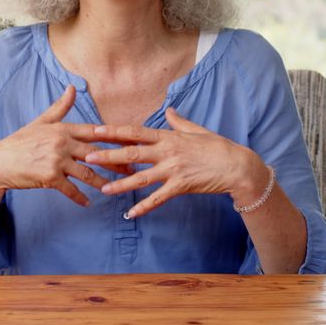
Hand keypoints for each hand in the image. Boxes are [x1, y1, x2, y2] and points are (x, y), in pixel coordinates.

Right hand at [0, 85, 131, 205]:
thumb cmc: (20, 142)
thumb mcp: (41, 122)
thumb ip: (60, 107)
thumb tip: (72, 87)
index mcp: (62, 129)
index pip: (95, 132)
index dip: (115, 136)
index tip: (133, 141)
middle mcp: (62, 143)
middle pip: (97, 153)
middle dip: (116, 161)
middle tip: (133, 168)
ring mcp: (56, 161)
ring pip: (87, 173)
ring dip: (102, 182)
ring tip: (115, 188)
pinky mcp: (49, 178)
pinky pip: (70, 189)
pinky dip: (80, 198)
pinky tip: (89, 203)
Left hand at [84, 108, 267, 217]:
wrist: (237, 166)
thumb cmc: (218, 147)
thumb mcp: (197, 130)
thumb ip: (179, 122)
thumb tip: (169, 110)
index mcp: (169, 137)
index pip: (136, 132)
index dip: (115, 131)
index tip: (96, 130)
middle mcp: (168, 152)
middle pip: (132, 154)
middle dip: (108, 155)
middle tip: (88, 156)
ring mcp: (173, 170)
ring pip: (141, 178)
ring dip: (121, 183)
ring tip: (103, 188)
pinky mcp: (181, 186)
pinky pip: (158, 198)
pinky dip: (144, 206)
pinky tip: (130, 213)